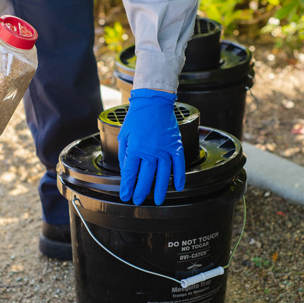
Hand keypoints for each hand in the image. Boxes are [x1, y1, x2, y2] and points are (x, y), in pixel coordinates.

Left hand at [118, 89, 185, 204]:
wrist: (153, 102)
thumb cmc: (137, 117)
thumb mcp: (124, 135)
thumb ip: (125, 154)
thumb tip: (126, 170)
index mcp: (135, 148)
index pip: (130, 173)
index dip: (127, 187)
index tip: (125, 196)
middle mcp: (150, 151)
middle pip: (146, 177)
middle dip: (141, 191)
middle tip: (138, 201)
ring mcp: (164, 149)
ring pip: (163, 175)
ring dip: (160, 190)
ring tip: (157, 201)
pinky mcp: (175, 146)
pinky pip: (179, 165)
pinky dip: (179, 177)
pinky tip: (178, 187)